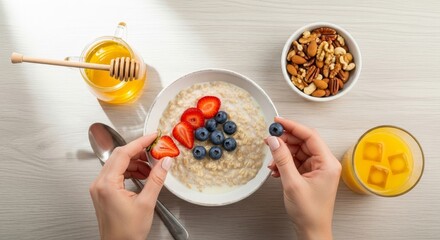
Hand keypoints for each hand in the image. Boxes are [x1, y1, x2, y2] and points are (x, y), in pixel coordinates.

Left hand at [89, 133, 172, 239]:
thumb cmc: (127, 232)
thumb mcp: (147, 202)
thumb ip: (156, 179)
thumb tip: (165, 162)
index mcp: (107, 184)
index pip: (123, 154)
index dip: (139, 142)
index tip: (152, 136)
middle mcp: (99, 184)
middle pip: (119, 157)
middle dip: (138, 152)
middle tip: (154, 150)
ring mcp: (99, 188)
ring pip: (117, 165)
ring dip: (135, 163)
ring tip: (151, 168)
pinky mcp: (103, 193)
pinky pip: (116, 174)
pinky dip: (130, 171)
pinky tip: (143, 176)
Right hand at [266, 117, 340, 239]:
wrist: (311, 230)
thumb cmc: (309, 212)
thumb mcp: (292, 183)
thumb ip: (282, 159)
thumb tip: (274, 140)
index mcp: (327, 163)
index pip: (310, 136)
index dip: (292, 126)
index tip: (278, 121)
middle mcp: (324, 163)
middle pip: (303, 142)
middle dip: (285, 141)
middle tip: (270, 140)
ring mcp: (317, 169)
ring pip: (298, 151)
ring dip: (283, 154)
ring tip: (272, 161)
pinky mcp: (310, 175)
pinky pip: (296, 161)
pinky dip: (284, 163)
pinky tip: (276, 169)